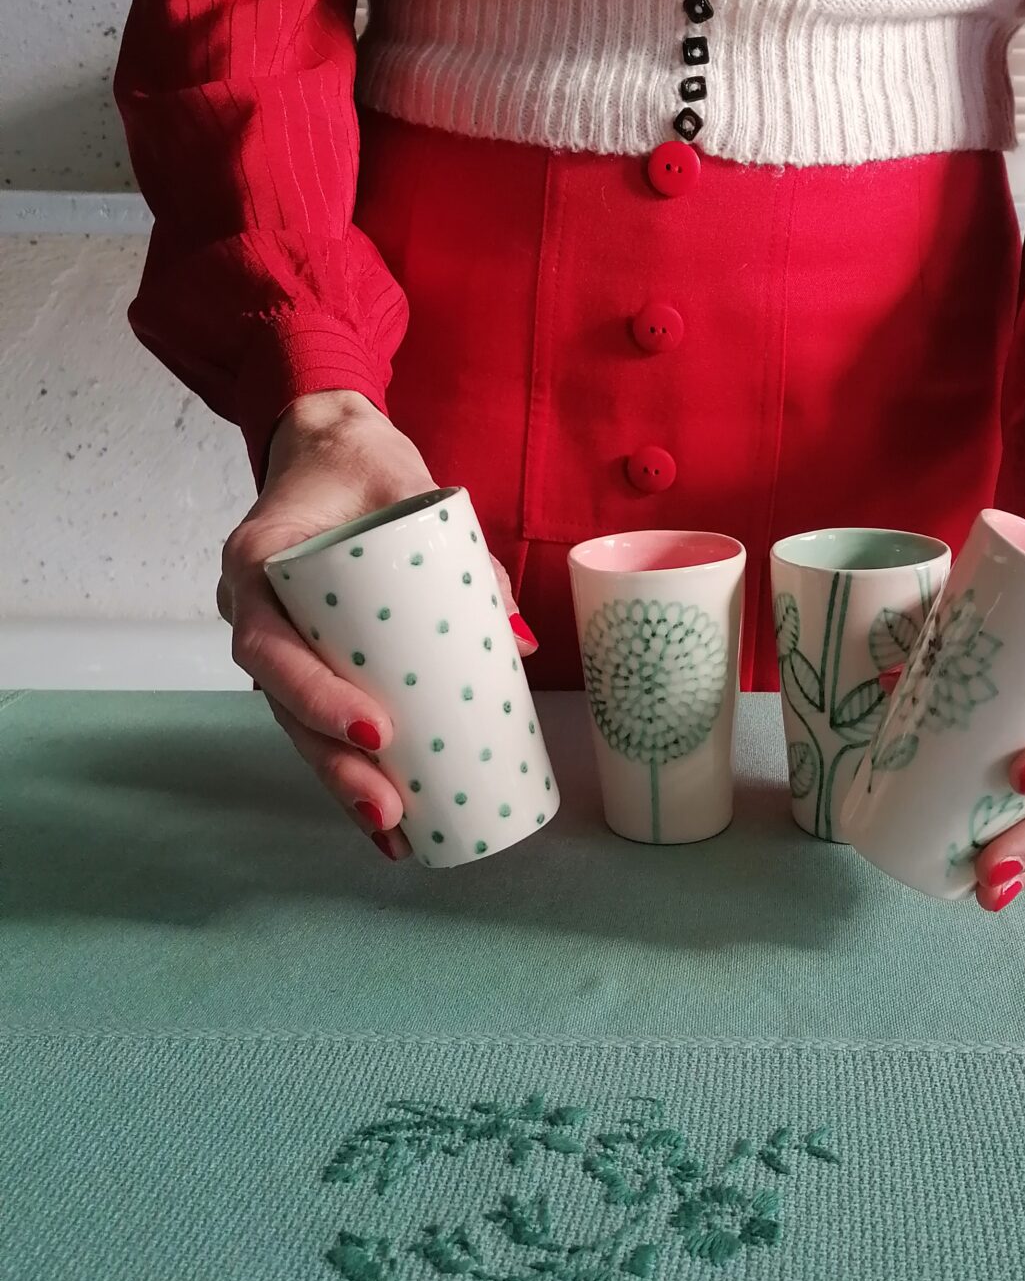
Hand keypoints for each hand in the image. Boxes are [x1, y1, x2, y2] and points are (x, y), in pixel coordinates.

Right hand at [218, 390, 534, 860]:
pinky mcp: (299, 657)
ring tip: (393, 833)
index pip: (271, 647)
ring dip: (340, 781)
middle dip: (335, 766)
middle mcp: (250, 609)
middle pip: (281, 707)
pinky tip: (387, 818)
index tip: (378, 730)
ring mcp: (271, 638)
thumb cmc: (364, 466)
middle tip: (389, 810)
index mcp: (256, 561)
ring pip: (295, 725)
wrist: (326, 446)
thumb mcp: (415, 491)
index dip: (317, 698)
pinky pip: (313, 717)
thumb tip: (517, 641)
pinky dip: (347, 764)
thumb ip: (467, 553)